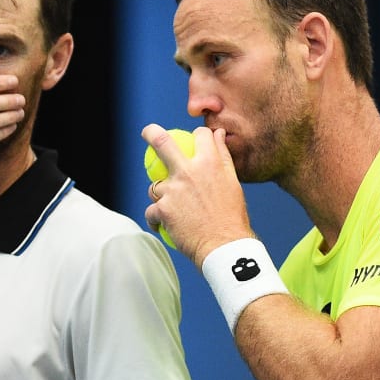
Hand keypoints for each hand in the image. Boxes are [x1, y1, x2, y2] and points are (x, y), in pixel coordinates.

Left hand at [141, 123, 253, 264]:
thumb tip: (217, 134)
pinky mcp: (163, 209)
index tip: (193, 140)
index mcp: (210, 162)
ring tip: (173, 210)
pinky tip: (162, 225)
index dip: (198, 134)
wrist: (224, 247)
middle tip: (147, 132)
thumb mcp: (233, 183)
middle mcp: (189, 171)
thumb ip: (223, 157)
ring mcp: (173, 190)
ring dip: (161, 197)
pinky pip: (151, 211)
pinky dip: (156, 219)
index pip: (200, 135)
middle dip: (151, 133)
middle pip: (162, 142)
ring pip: (155, 187)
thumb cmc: (231, 217)